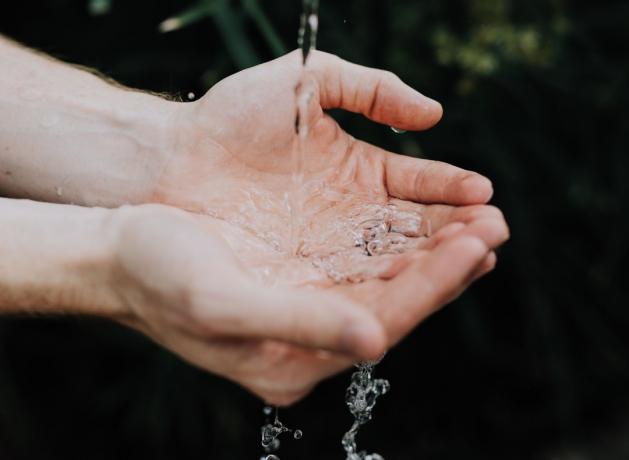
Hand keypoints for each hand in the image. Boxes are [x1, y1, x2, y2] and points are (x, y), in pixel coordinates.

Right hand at [112, 203, 506, 405]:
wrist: (122, 255)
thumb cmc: (159, 278)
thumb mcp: (220, 303)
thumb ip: (296, 325)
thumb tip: (374, 343)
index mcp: (291, 362)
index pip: (382, 323)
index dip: (432, 286)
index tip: (476, 245)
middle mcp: (309, 343)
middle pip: (396, 307)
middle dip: (447, 267)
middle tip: (495, 226)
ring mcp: (308, 313)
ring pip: (387, 285)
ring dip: (433, 254)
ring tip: (478, 219)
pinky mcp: (303, 284)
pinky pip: (366, 267)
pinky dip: (401, 246)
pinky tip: (427, 224)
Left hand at [154, 51, 495, 256]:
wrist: (171, 162)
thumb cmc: (230, 118)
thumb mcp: (304, 83)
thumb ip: (369, 89)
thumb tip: (433, 114)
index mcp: (360, 172)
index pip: (418, 185)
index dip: (451, 189)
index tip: (483, 194)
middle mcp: (353, 216)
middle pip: (417, 230)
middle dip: (456, 231)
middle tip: (493, 233)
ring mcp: (331, 249)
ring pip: (394, 260)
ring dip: (434, 260)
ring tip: (473, 256)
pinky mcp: (305, 278)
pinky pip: (356, 283)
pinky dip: (389, 283)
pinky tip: (418, 279)